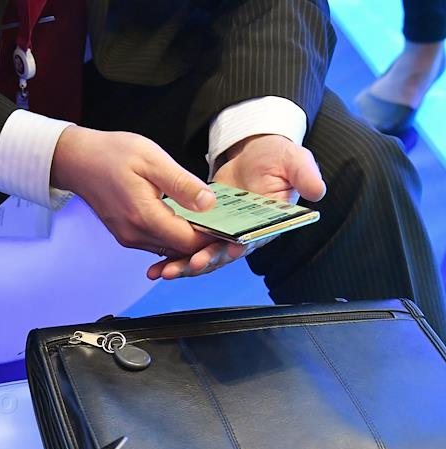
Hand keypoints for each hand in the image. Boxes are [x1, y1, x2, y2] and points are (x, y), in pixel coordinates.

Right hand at [52, 126, 218, 258]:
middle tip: (230, 231)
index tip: (234, 229)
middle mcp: (135, 235)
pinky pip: (158, 244)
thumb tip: (209, 204)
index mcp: (144, 217)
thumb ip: (182, 184)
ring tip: (214, 227)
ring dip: (191, 243)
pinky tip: (188, 224)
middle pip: (180, 252)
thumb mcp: (152, 160)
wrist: (77, 161)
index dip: (213, 239)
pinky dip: (175, 238)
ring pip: (170, 250)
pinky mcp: (126, 235)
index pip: (188, 242)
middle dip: (206, 244)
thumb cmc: (112, 154)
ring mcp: (129, 238)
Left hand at [146, 134, 327, 279]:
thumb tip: (318, 191)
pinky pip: (188, 247)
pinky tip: (155, 266)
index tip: (226, 251)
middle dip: (203, 263)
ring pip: (202, 256)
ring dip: (183, 266)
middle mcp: (245, 236)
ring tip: (163, 272)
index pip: (252, 243)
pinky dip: (172, 256)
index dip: (238, 249)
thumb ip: (305, 174)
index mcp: (267, 225)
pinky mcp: (206, 230)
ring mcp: (224, 235)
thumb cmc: (278, 157)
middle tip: (184, 267)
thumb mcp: (295, 160)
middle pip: (222, 256)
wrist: (255, 152)